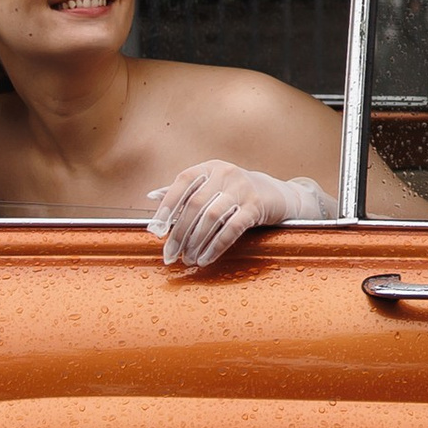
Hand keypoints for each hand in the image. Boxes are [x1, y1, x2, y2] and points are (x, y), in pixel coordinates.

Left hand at [147, 161, 331, 272]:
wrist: (276, 195)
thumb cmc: (235, 193)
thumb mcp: (211, 186)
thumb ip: (183, 192)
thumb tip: (151, 197)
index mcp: (209, 167)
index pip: (182, 183)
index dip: (166, 206)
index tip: (155, 230)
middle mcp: (225, 173)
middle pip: (195, 205)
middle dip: (179, 233)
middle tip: (170, 255)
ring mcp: (243, 188)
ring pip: (212, 217)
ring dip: (196, 242)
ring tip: (188, 259)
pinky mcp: (256, 206)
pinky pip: (232, 228)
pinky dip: (216, 246)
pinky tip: (206, 259)